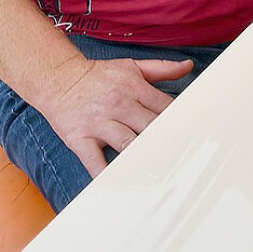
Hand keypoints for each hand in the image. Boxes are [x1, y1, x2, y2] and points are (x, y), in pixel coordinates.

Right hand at [32, 55, 192, 178]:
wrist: (57, 79)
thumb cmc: (98, 76)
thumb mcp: (131, 66)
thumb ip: (161, 68)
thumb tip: (188, 66)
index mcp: (134, 88)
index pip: (165, 108)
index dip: (181, 122)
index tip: (195, 136)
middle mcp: (119, 105)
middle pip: (151, 127)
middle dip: (167, 142)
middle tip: (185, 160)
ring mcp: (99, 123)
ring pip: (128, 144)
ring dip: (144, 158)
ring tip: (162, 176)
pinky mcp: (80, 139)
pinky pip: (94, 161)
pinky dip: (105, 175)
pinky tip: (119, 185)